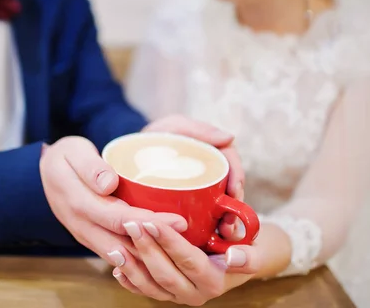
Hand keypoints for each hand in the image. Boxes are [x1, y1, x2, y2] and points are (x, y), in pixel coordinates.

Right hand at [39, 136, 187, 260]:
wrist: (43, 175)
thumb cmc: (64, 158)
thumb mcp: (72, 152)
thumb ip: (90, 166)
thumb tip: (108, 183)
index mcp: (78, 203)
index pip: (118, 218)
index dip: (148, 222)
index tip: (178, 219)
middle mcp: (82, 226)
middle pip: (123, 243)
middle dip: (157, 245)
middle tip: (188, 239)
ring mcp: (86, 236)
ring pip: (120, 256)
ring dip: (149, 258)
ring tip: (180, 253)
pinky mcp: (92, 239)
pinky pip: (116, 256)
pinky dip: (138, 260)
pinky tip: (161, 257)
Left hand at [111, 220, 260, 305]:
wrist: (241, 258)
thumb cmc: (245, 245)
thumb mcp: (254, 247)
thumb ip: (248, 254)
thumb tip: (234, 256)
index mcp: (214, 281)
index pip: (188, 260)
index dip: (168, 241)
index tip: (152, 221)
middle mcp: (195, 293)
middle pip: (165, 273)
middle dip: (145, 249)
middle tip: (130, 224)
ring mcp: (179, 296)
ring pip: (151, 286)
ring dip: (132, 266)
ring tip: (116, 247)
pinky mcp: (168, 294)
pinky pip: (145, 290)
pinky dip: (130, 280)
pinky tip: (116, 265)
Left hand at [144, 115, 245, 237]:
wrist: (131, 153)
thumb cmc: (156, 137)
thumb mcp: (174, 126)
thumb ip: (197, 129)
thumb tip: (229, 137)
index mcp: (213, 155)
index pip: (232, 165)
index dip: (238, 178)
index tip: (235, 191)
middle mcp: (212, 176)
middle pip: (231, 194)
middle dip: (234, 210)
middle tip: (229, 224)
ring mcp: (203, 194)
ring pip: (221, 212)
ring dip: (225, 225)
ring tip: (221, 235)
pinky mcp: (189, 209)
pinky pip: (203, 223)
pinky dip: (207, 233)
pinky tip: (205, 242)